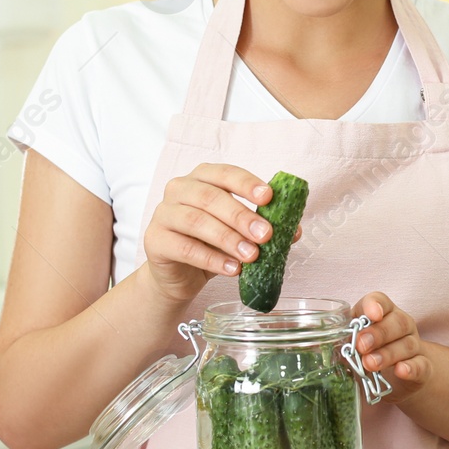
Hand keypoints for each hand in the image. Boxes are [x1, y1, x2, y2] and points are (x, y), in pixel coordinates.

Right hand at [142, 163, 276, 303]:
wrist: (179, 275)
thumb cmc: (210, 244)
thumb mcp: (239, 233)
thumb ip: (262, 227)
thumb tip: (294, 231)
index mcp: (202, 178)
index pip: (224, 173)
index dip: (246, 183)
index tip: (269, 197)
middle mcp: (179, 189)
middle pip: (210, 197)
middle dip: (241, 216)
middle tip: (265, 234)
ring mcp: (163, 213)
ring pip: (196, 221)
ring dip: (228, 239)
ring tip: (251, 255)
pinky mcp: (154, 240)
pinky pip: (184, 247)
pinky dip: (211, 259)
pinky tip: (232, 269)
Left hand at [352, 293, 432, 401]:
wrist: (401, 375)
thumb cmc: (372, 353)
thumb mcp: (356, 345)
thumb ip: (345, 343)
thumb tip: (324, 350)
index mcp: (383, 314)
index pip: (380, 301)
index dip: (374, 306)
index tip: (370, 315)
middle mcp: (402, 325)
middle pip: (397, 322)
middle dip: (378, 334)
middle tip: (361, 346)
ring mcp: (414, 345)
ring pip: (407, 344)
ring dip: (388, 354)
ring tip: (370, 364)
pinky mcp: (423, 368)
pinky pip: (421, 365)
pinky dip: (411, 368)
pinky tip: (401, 370)